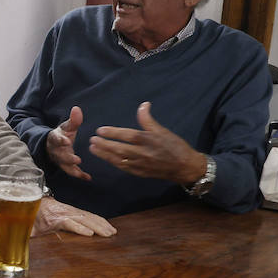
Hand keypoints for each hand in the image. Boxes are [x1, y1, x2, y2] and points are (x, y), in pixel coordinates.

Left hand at [32, 196, 115, 236]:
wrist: (30, 200)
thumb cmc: (29, 218)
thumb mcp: (26, 229)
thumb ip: (24, 236)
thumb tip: (20, 247)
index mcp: (51, 217)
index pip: (67, 221)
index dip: (78, 228)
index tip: (89, 234)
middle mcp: (63, 212)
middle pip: (82, 218)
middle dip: (96, 226)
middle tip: (108, 234)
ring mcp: (70, 210)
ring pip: (88, 216)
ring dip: (102, 224)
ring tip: (112, 232)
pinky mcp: (74, 211)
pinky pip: (89, 215)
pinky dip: (101, 220)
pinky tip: (110, 227)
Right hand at [45, 105, 89, 180]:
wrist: (52, 146)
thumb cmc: (61, 135)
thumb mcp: (66, 126)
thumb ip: (73, 120)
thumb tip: (77, 109)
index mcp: (55, 138)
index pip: (56, 139)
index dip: (60, 141)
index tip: (66, 141)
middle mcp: (56, 151)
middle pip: (60, 155)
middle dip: (67, 158)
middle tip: (76, 159)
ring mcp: (60, 160)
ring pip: (64, 166)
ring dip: (72, 169)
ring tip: (80, 172)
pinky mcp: (66, 166)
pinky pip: (72, 172)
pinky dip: (79, 175)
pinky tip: (88, 178)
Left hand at [89, 102, 205, 184]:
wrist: (185, 167)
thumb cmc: (174, 146)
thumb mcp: (162, 130)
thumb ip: (148, 119)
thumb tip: (143, 104)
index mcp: (148, 140)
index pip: (127, 136)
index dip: (112, 133)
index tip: (100, 130)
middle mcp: (142, 153)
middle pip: (119, 149)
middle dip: (104, 145)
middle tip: (92, 140)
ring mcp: (140, 164)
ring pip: (119, 159)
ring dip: (105, 155)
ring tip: (93, 149)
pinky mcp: (140, 173)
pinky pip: (124, 168)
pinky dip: (114, 163)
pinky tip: (106, 158)